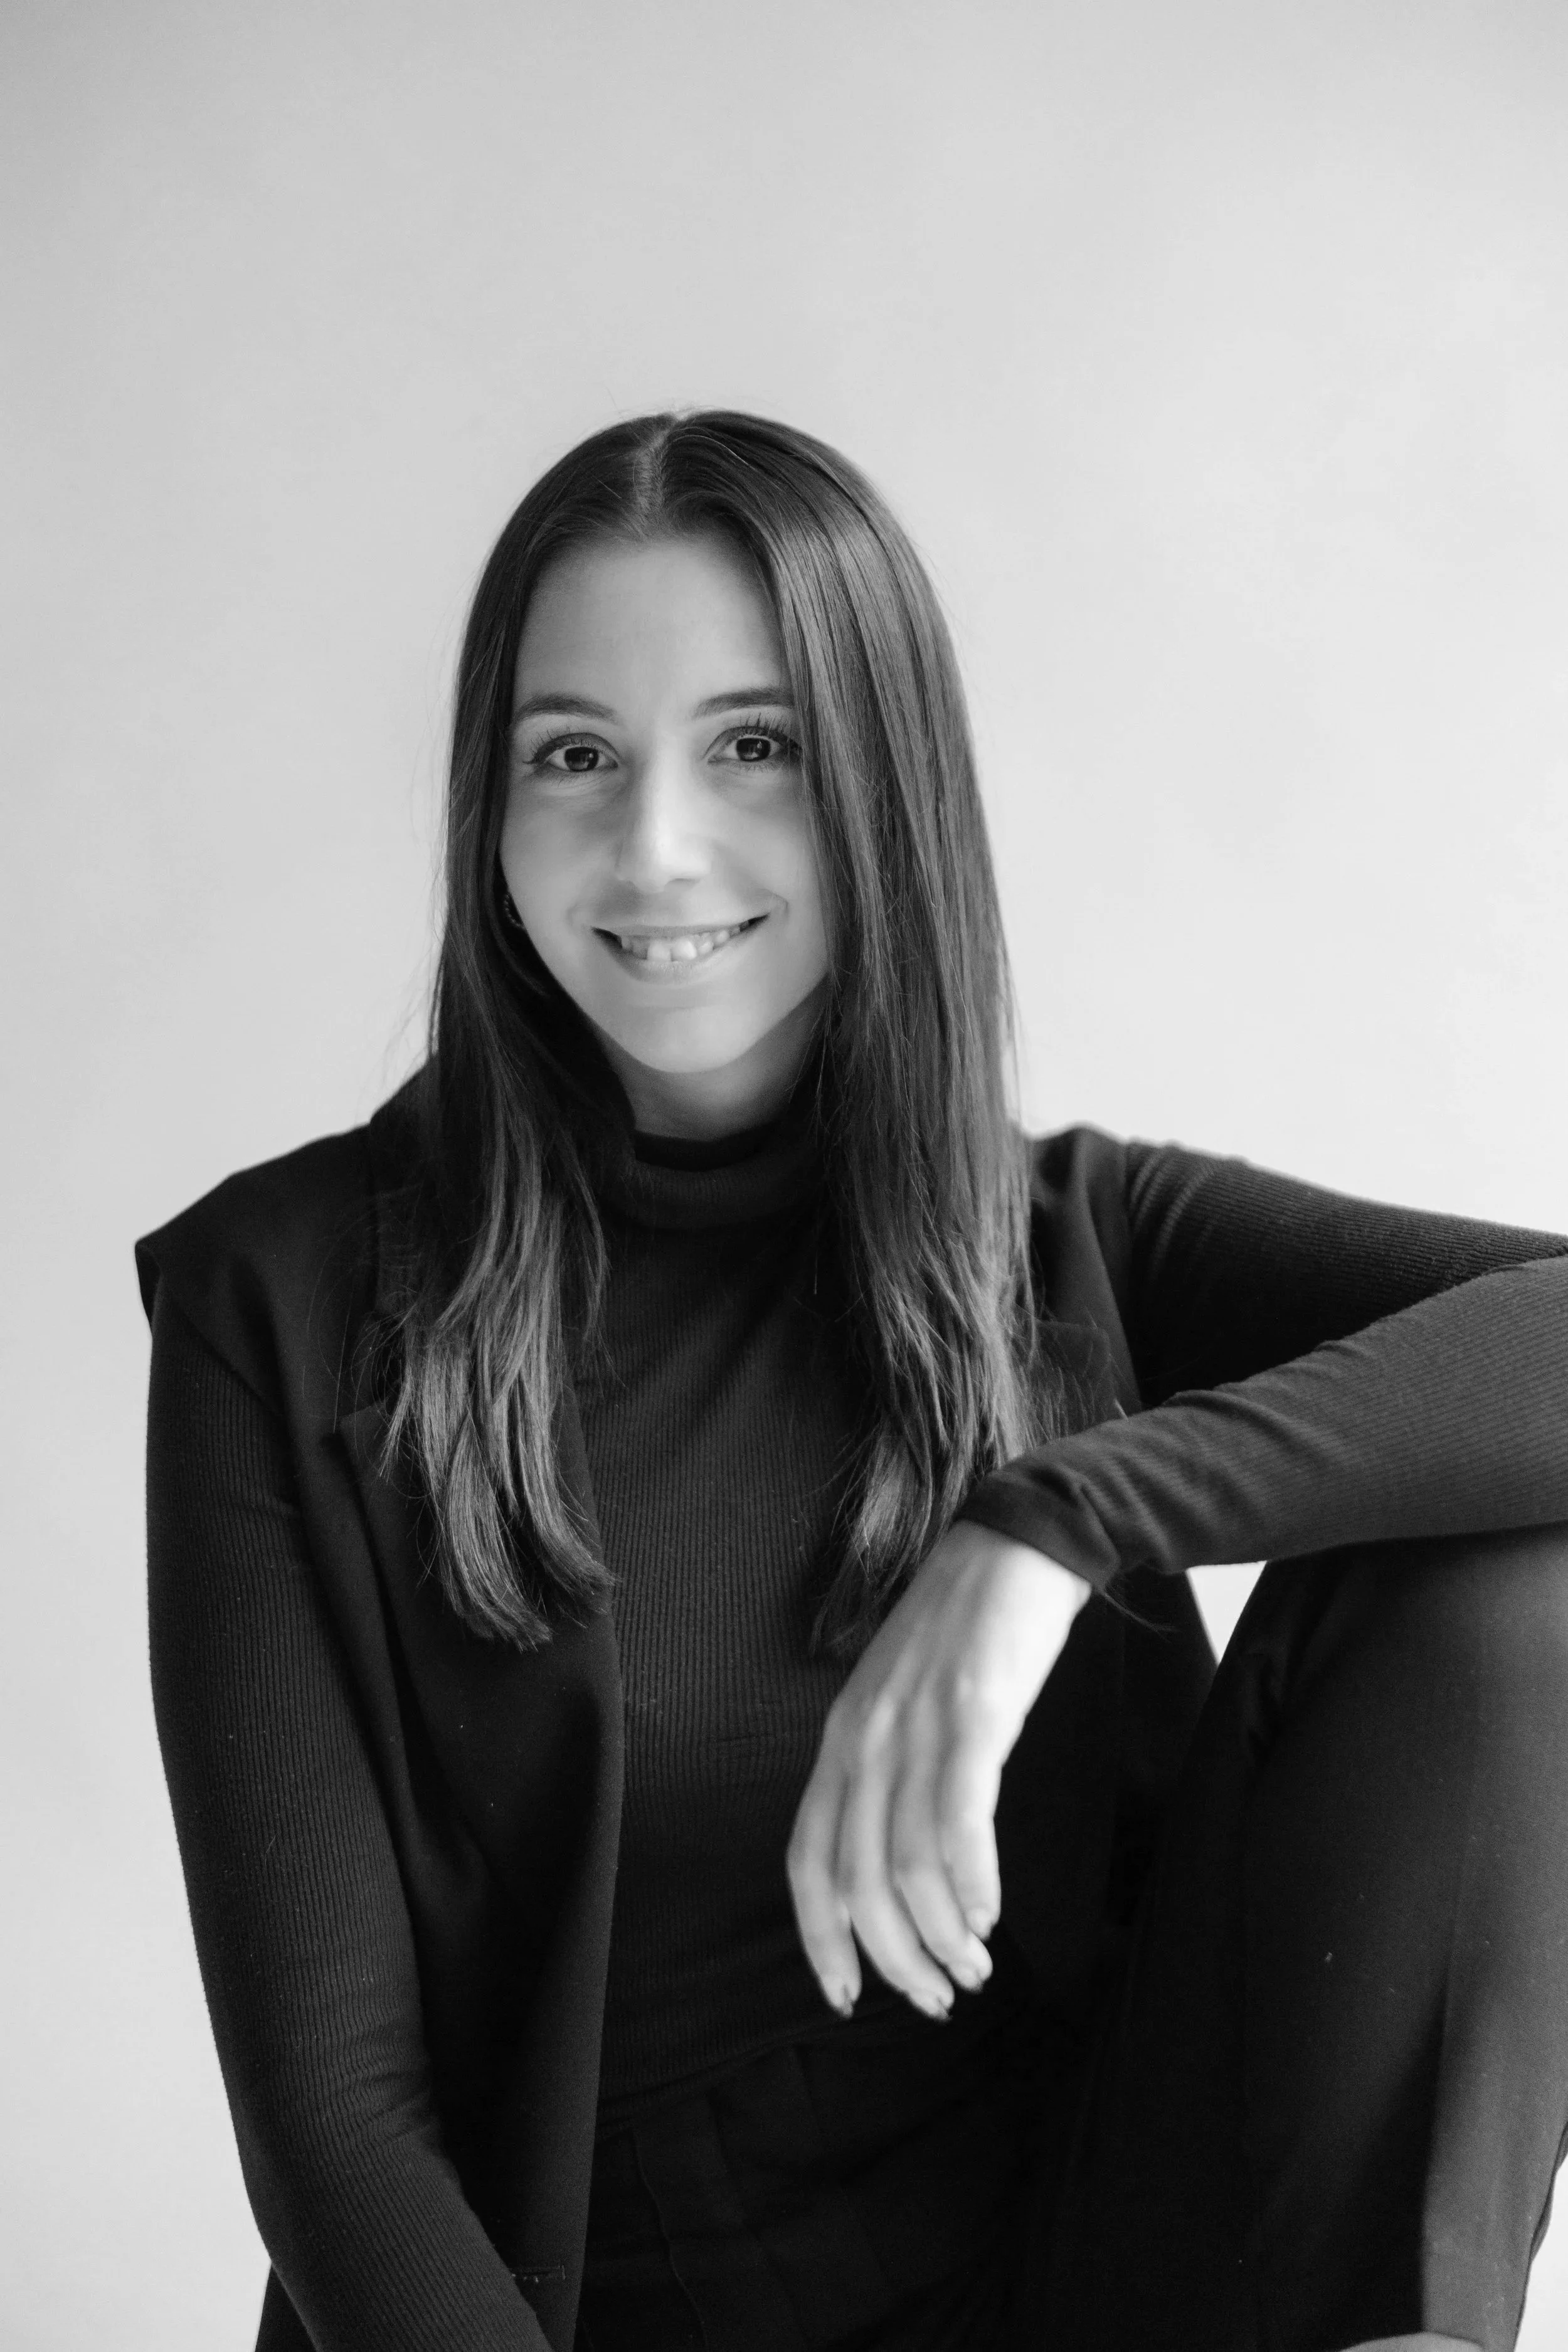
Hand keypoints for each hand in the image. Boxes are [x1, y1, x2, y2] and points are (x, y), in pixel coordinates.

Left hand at [786, 1517, 1090, 2019]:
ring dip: (941, 1936)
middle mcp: (867, 1738)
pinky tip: (990, 1917)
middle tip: (937, 1999)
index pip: (807, 1862)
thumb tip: (892, 1871)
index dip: (821, 1939)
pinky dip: (972, 1882)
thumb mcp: (904, 1702)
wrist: (1018, 1543)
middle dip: (894, 1958)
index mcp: (842, 1739)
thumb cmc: (968, 1632)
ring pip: (909, 1864)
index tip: (848, 1997)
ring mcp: (918, 1724)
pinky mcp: (975, 1712)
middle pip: (858, 1881)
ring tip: (974, 1969)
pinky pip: (960, 1818)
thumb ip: (889, 1775)